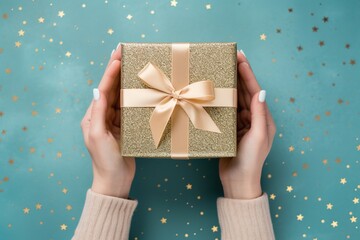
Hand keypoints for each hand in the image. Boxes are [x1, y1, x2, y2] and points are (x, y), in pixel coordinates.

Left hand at [80, 45, 134, 198]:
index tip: (118, 57)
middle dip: (117, 72)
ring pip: (121, 98)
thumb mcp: (98, 136)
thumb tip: (100, 90)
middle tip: (124, 53)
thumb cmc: (104, 160)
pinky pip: (129, 110)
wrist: (115, 180)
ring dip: (127, 83)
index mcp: (93, 117)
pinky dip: (134, 99)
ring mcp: (114, 122)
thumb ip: (98, 114)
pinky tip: (140, 90)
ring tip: (134, 67)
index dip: (110, 73)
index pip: (103, 90)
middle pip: (112, 90)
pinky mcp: (124, 128)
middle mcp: (103, 116)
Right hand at [219, 50, 275, 198]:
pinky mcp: (231, 130)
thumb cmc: (251, 161)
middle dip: (239, 75)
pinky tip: (216, 93)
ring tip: (222, 70)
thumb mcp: (258, 136)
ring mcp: (242, 125)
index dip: (248, 73)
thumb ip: (259, 114)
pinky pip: (227, 112)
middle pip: (245, 93)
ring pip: (235, 101)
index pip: (255, 91)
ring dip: (230, 86)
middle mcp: (254, 119)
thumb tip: (261, 91)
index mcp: (263, 119)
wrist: (238, 182)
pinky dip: (223, 101)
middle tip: (230, 58)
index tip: (241, 57)